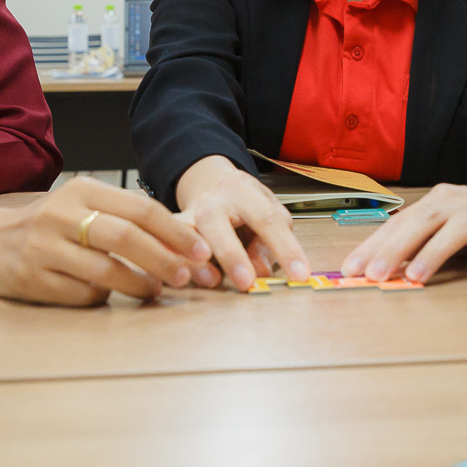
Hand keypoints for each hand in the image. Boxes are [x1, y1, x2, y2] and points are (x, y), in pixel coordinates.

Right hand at [0, 176, 212, 306]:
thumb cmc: (52, 226)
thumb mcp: (84, 207)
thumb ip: (126, 218)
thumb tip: (185, 242)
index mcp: (82, 190)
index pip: (140, 209)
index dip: (175, 232)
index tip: (201, 250)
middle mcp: (61, 214)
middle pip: (125, 237)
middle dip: (165, 259)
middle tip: (188, 276)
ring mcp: (44, 247)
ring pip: (105, 270)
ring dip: (140, 284)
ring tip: (157, 290)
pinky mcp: (33, 279)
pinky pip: (82, 293)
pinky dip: (104, 296)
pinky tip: (112, 294)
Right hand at [175, 155, 311, 290]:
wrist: (213, 184)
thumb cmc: (246, 203)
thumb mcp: (268, 213)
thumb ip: (269, 242)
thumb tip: (263, 272)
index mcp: (244, 193)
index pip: (267, 219)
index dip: (285, 248)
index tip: (299, 273)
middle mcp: (212, 201)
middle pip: (217, 224)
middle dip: (231, 254)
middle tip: (247, 282)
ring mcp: (188, 214)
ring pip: (185, 233)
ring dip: (195, 260)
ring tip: (211, 281)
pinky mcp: (172, 230)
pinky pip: (167, 246)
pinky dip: (174, 261)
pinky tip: (182, 278)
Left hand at [341, 173, 466, 284]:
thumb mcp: (440, 220)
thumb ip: (411, 240)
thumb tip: (373, 266)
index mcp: (437, 202)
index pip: (400, 222)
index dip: (375, 245)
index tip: (352, 268)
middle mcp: (460, 205)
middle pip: (425, 220)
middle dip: (397, 247)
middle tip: (375, 274)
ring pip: (462, 228)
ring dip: (436, 251)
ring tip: (416, 277)